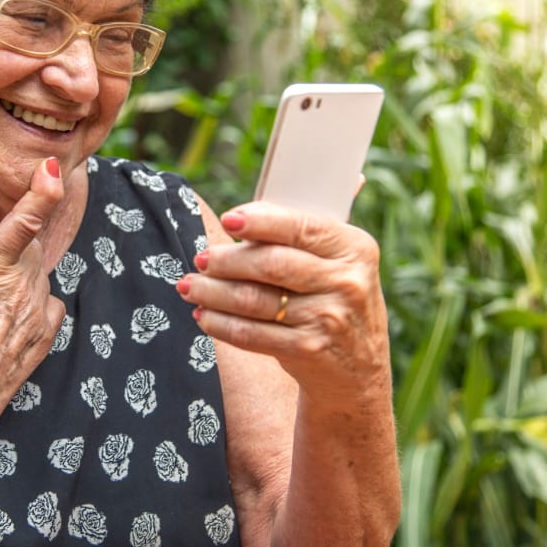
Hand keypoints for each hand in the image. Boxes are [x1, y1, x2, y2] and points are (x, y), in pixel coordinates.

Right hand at [0, 157, 67, 432]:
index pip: (22, 222)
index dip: (41, 193)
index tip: (52, 170)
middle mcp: (21, 285)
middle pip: (29, 248)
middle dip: (14, 250)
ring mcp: (37, 310)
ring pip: (38, 276)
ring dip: (22, 279)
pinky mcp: (45, 334)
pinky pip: (48, 304)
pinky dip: (35, 304)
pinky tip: (13, 319)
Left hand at [177, 200, 389, 407]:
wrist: (357, 372)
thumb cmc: (336, 301)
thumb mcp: (342, 263)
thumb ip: (314, 227)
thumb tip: (296, 174)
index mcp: (355, 248)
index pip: (302, 227)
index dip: (261, 222)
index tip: (229, 220)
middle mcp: (347, 283)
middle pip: (272, 264)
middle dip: (226, 261)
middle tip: (200, 258)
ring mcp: (328, 319)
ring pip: (254, 300)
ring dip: (212, 292)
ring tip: (189, 286)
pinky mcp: (308, 351)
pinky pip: (251, 333)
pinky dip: (220, 324)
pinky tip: (203, 316)